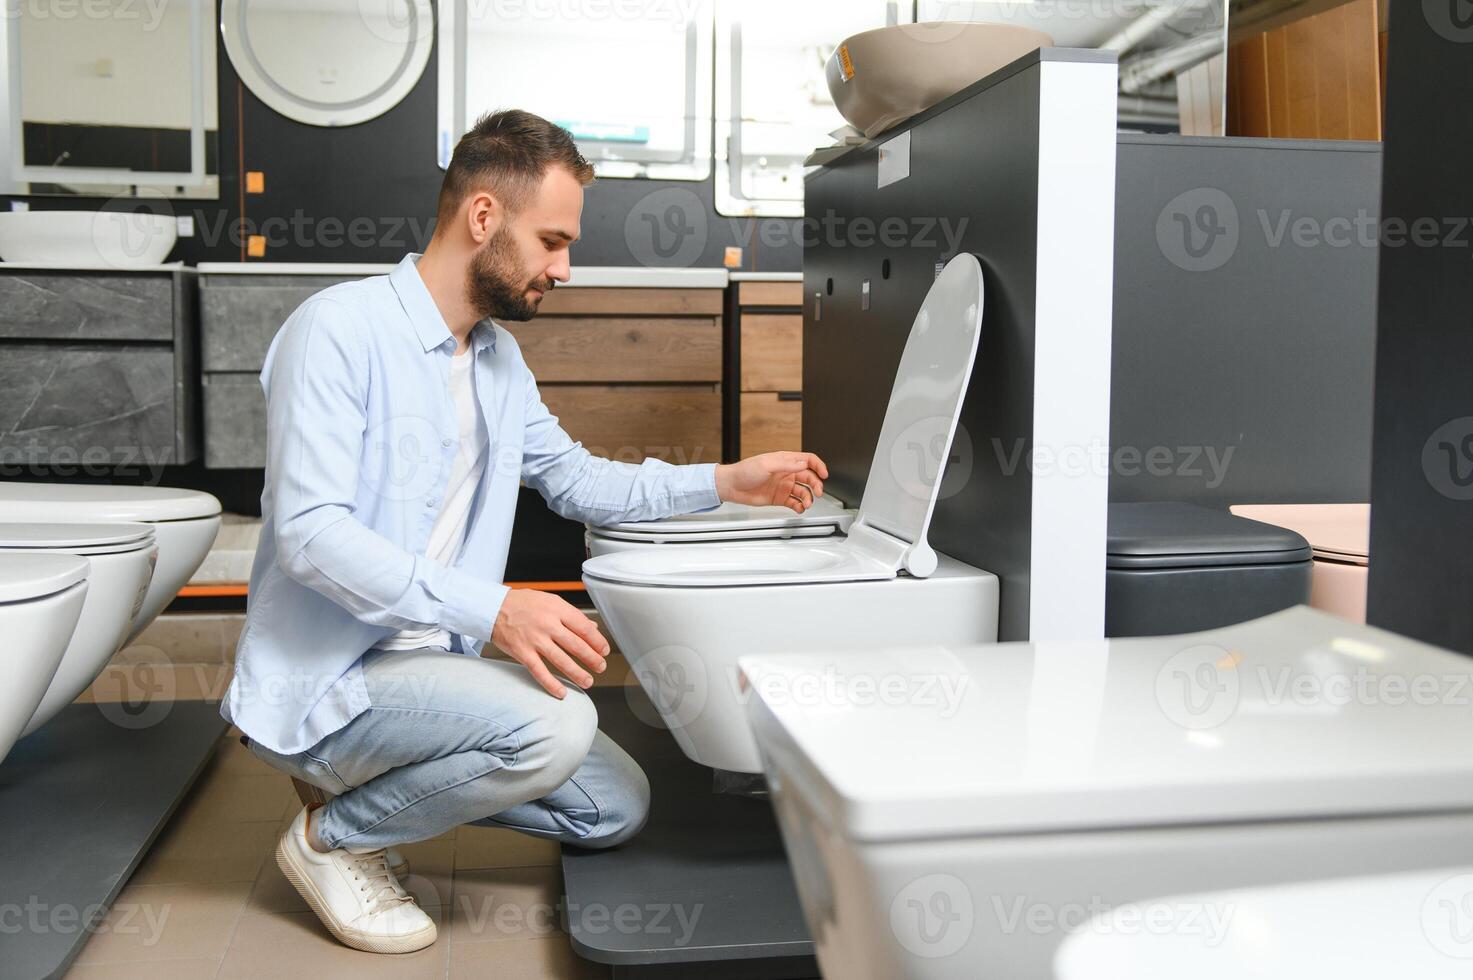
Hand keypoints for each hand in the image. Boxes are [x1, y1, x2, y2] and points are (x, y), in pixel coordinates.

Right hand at [490, 589, 609, 697]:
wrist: (493, 607)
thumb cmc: (522, 603)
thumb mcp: (550, 601)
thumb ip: (571, 615)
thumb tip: (592, 627)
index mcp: (557, 609)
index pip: (584, 628)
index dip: (597, 641)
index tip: (604, 650)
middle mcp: (548, 624)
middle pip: (576, 645)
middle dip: (592, 659)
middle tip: (601, 667)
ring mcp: (535, 639)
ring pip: (561, 660)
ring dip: (577, 674)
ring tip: (588, 681)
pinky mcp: (522, 652)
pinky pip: (539, 671)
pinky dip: (551, 684)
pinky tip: (561, 692)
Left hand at [714, 451, 829, 513]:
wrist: (732, 486)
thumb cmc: (745, 471)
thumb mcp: (767, 464)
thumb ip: (787, 464)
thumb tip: (803, 464)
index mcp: (785, 461)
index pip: (808, 460)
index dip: (819, 466)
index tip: (825, 475)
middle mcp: (787, 473)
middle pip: (809, 477)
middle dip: (816, 485)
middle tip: (818, 493)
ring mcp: (784, 486)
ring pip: (803, 492)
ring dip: (808, 498)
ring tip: (806, 504)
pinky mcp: (780, 498)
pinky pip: (794, 502)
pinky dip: (799, 506)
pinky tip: (799, 508)